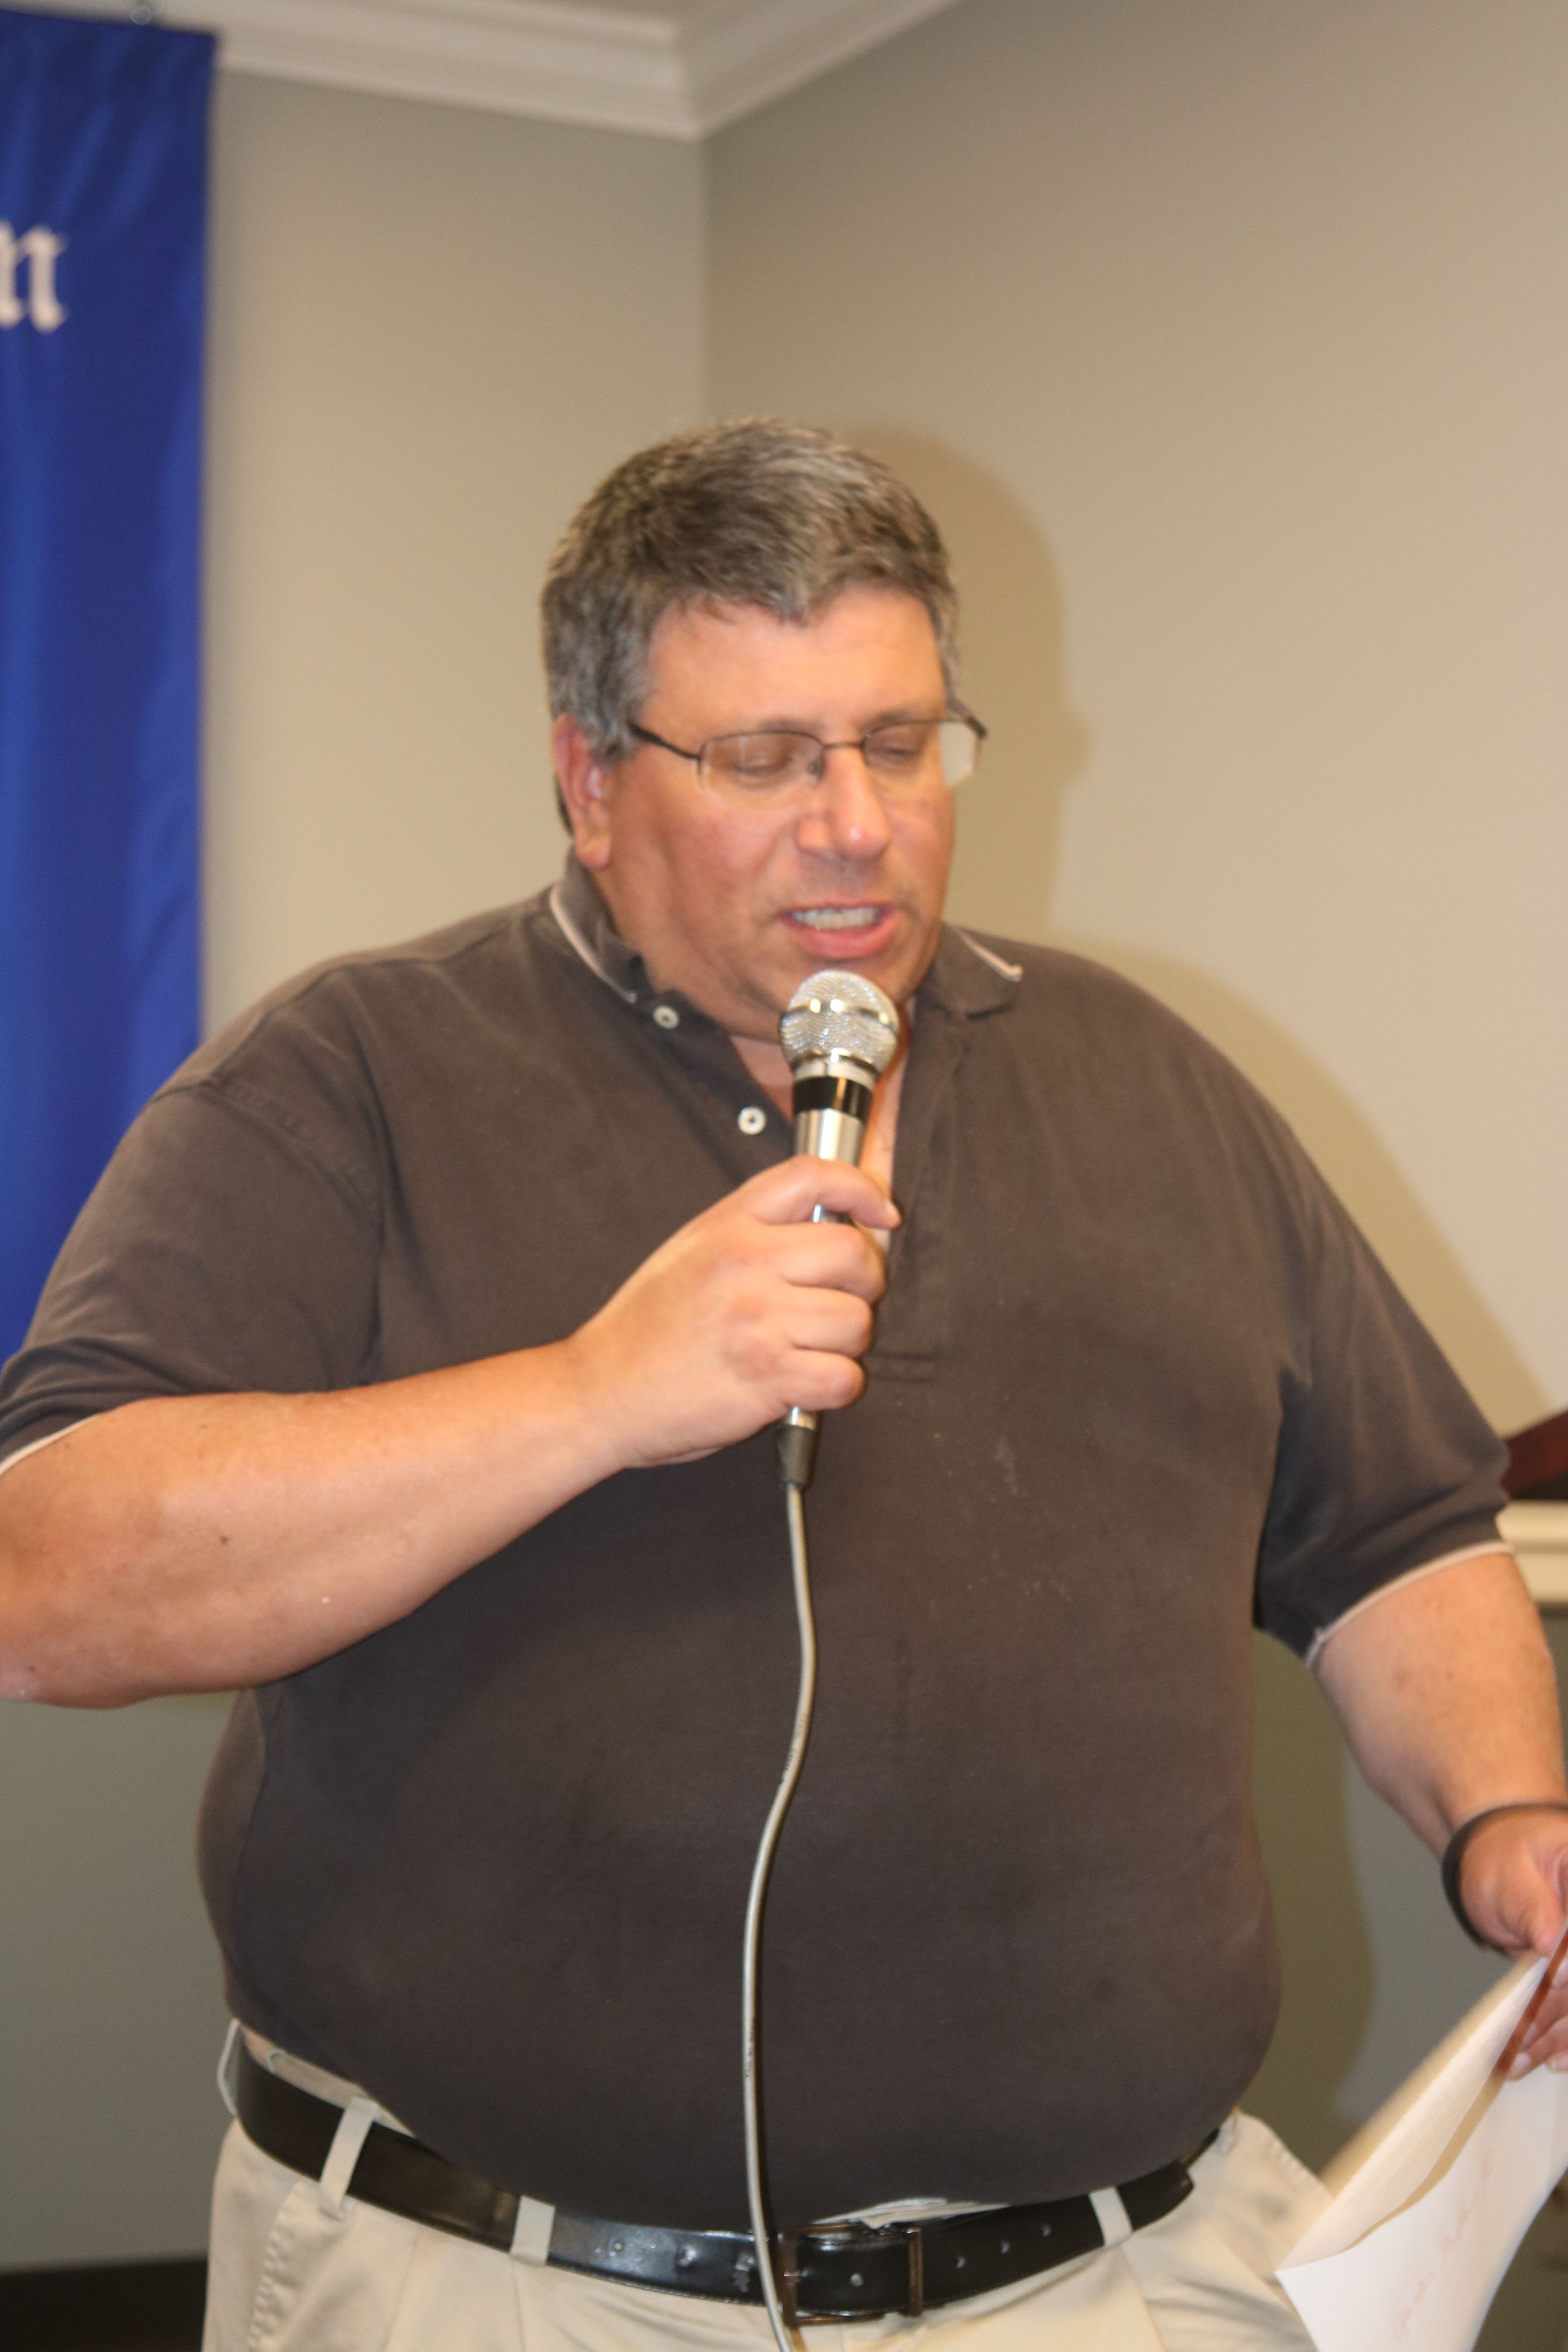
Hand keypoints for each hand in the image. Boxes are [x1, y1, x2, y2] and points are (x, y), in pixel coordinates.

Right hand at [562, 1156, 897, 1470]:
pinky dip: (835, 1388)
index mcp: (727, 1226)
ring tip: (809, 1351)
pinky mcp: (767, 1376)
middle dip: (864, 1284)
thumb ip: (753, 1231)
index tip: (882, 1214)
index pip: (811, 1176)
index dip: (862, 1188)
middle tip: (841, 1302)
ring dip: (846, 1344)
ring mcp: (757, 1320)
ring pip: (856, 1321)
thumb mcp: (690, 1251)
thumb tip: (830, 1225)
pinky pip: (844, 1378)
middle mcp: (745, 1264)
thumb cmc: (646, 1330)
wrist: (600, 1390)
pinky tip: (804, 1386)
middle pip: (853, 1253)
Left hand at [1456, 1809, 1567, 2076]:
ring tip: (1523, 2057)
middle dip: (1562, 2010)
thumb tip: (1551, 1941)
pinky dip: (1566, 2038)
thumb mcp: (1510, 1873)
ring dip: (1561, 2035)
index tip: (1556, 1980)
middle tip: (1524, 2037)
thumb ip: (1533, 1906)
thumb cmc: (1504, 1858)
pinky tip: (1549, 2057)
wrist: (1503, 1862)